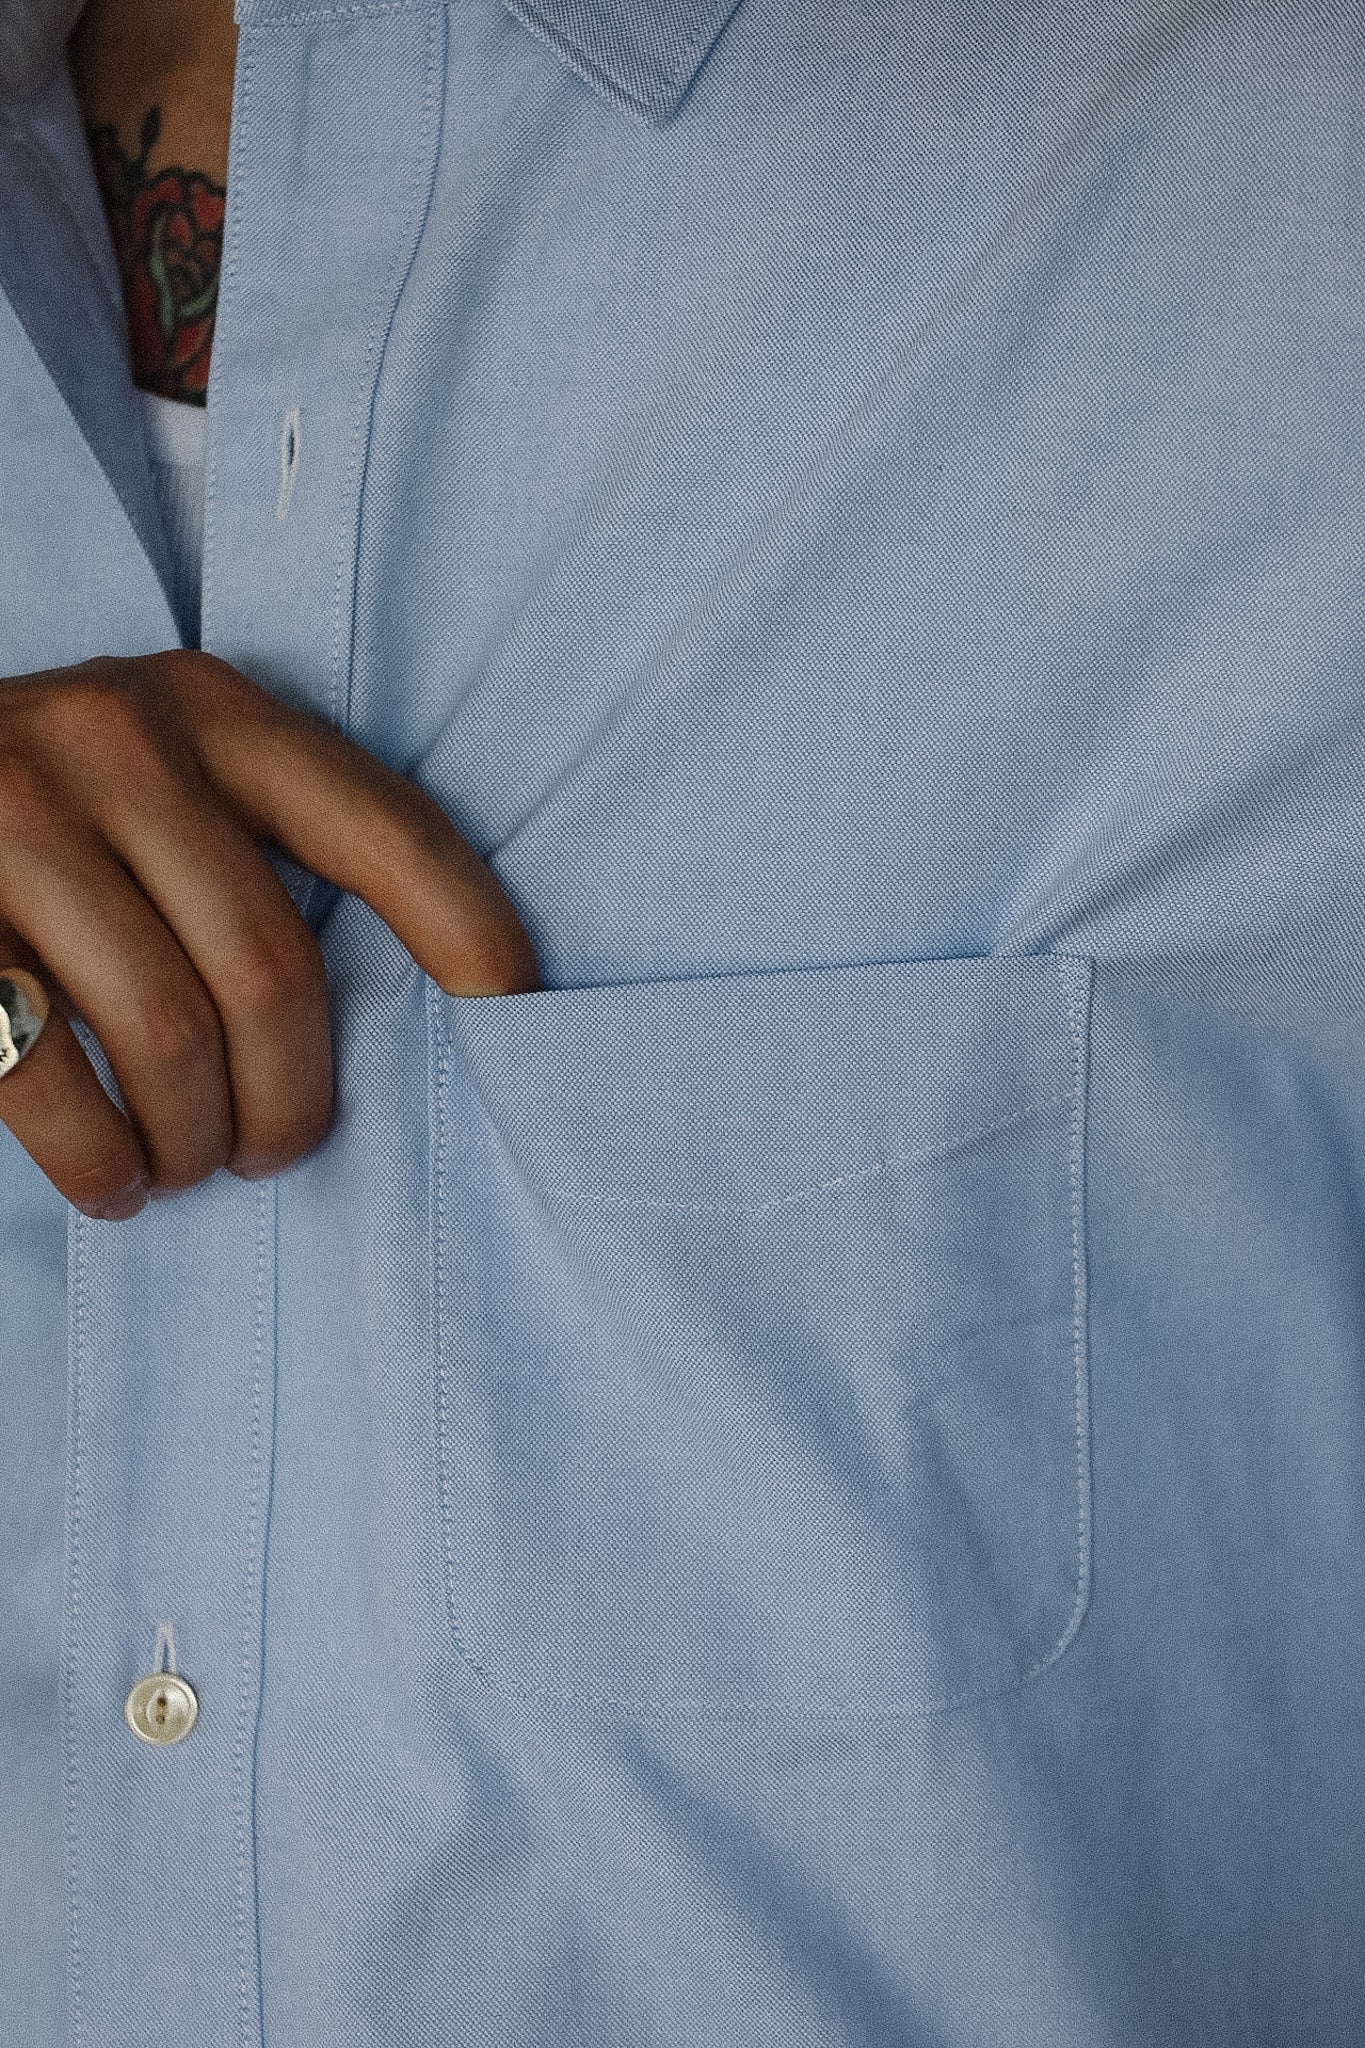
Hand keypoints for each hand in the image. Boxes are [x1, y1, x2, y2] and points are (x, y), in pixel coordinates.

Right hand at [0, 651, 538, 1218]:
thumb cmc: (45, 812)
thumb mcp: (160, 779)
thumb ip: (260, 848)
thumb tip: (424, 1008)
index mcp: (210, 709)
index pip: (385, 829)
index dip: (470, 934)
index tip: (519, 1017)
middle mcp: (116, 738)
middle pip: (271, 968)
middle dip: (293, 1095)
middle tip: (276, 1149)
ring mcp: (12, 813)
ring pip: (168, 1031)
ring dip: (194, 1137)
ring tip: (188, 1164)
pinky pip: (43, 1074)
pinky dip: (95, 1157)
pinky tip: (111, 1183)